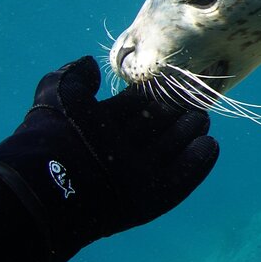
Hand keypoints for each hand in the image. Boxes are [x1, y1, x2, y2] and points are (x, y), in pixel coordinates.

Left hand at [0, 56, 218, 261]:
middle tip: (197, 99)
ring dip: (189, 135)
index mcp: (100, 128)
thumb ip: (76, 77)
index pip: (137, 106)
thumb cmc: (56, 135)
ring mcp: (136, 176)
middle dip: (177, 113)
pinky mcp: (151, 198)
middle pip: (157, 128)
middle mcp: (120, 151)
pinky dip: (196, 164)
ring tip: (203, 118)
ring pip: (171, 152)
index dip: (156, 93)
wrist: (51, 184)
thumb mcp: (60, 93)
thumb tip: (89, 63)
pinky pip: (180, 180)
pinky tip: (210, 145)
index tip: (175, 79)